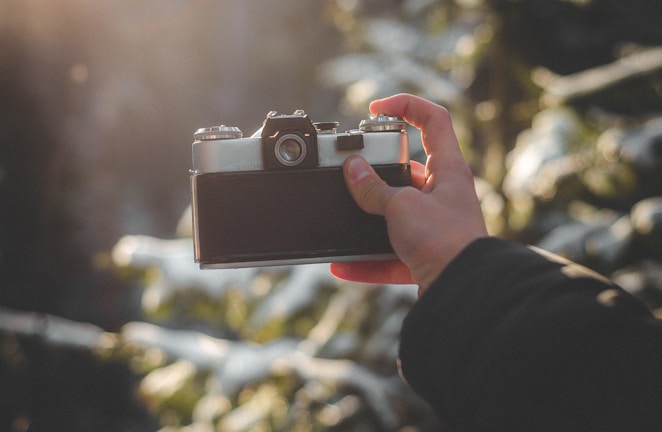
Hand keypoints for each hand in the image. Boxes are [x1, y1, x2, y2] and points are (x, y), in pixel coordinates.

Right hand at [330, 94, 487, 295]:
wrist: (462, 291)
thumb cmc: (447, 242)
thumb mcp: (403, 207)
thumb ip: (374, 189)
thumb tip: (353, 170)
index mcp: (448, 170)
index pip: (434, 120)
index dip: (406, 106)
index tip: (375, 110)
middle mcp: (443, 195)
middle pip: (405, 171)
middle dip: (375, 174)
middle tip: (351, 175)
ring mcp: (433, 226)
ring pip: (394, 215)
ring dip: (367, 220)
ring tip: (342, 218)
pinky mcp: (424, 254)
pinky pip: (388, 253)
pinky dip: (366, 260)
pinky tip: (342, 264)